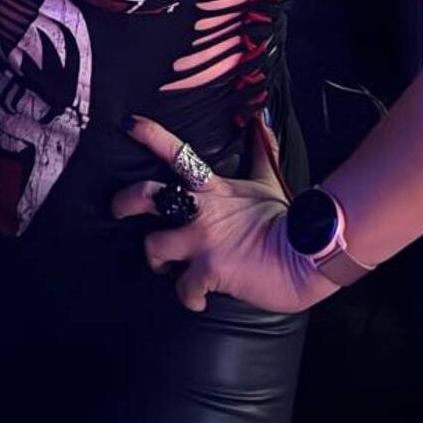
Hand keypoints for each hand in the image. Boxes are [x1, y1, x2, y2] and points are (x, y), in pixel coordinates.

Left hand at [111, 115, 337, 313]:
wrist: (306, 254)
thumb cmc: (287, 220)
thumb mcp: (268, 181)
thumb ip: (259, 153)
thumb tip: (263, 124)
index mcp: (213, 188)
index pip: (176, 152)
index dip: (150, 134)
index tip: (129, 123)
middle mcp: (201, 210)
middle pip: (147, 196)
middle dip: (123, 202)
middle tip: (116, 210)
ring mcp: (202, 240)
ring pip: (153, 246)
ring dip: (155, 260)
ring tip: (165, 267)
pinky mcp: (209, 270)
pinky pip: (183, 289)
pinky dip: (189, 297)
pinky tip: (197, 300)